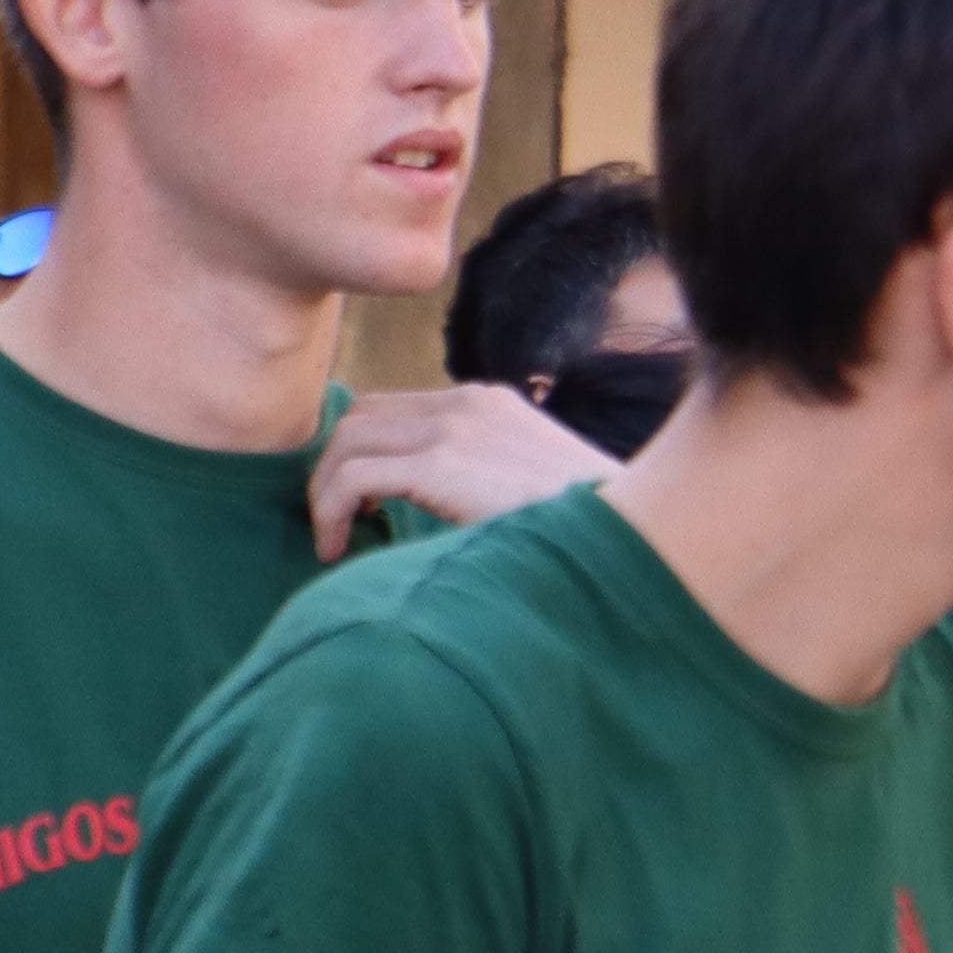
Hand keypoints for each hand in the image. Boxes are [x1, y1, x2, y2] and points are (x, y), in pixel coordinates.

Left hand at [310, 381, 617, 558]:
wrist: (627, 533)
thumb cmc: (587, 529)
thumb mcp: (532, 484)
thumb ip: (483, 478)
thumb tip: (442, 513)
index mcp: (487, 404)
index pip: (393, 409)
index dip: (361, 454)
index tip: (362, 507)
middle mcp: (465, 403)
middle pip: (359, 418)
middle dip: (333, 470)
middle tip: (338, 523)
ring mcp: (453, 428)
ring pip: (345, 443)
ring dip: (325, 494)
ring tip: (333, 542)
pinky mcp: (440, 463)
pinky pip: (351, 479)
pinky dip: (330, 513)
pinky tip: (339, 549)